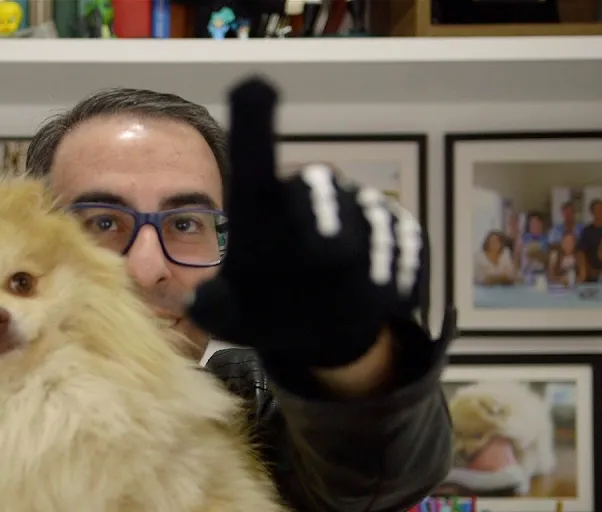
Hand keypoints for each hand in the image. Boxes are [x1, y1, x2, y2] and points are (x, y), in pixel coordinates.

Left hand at [186, 76, 427, 370]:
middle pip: (320, 184)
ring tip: (361, 295)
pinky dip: (398, 270)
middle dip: (324, 211)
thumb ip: (216, 309)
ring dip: (367, 255)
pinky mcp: (398, 232)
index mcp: (263, 207)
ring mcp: (360, 210)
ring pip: (369, 218)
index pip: (254, 155)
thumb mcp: (235, 320)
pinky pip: (403, 242)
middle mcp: (310, 197)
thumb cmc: (267, 311)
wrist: (319, 333)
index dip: (254, 120)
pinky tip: (387, 297)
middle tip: (324, 250)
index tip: (254, 87)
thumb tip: (197, 303)